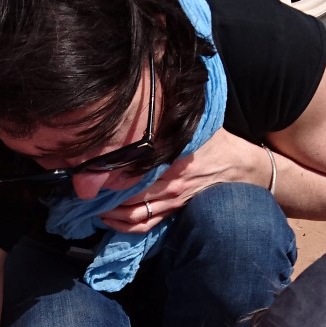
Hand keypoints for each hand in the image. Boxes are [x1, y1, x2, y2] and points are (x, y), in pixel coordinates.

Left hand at [99, 129, 266, 233]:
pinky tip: (110, 219)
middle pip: (128, 198)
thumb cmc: (216, 142)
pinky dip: (125, 226)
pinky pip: (146, 225)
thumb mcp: (194, 126)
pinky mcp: (174, 211)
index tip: (90, 167)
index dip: (108, 173)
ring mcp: (172, 202)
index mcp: (172, 163)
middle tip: (83, 188)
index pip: (133, 172)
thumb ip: (170, 120)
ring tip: (93, 206)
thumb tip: (146, 101)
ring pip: (134, 216)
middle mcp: (170, 186)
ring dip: (111, 215)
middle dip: (103, 196)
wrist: (242, 168)